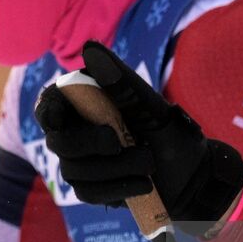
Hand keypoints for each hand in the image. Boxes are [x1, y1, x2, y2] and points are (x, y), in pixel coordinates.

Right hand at [35, 40, 242, 227]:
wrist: (194, 174)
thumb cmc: (170, 131)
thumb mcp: (149, 104)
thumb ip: (119, 79)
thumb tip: (90, 49)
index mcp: (86, 104)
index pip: (49, 105)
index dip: (48, 111)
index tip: (60, 119)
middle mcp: (78, 132)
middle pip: (58, 142)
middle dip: (87, 144)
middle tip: (116, 143)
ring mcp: (82, 163)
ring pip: (74, 171)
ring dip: (114, 169)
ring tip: (148, 163)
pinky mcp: (93, 189)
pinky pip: (88, 193)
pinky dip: (117, 188)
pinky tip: (144, 185)